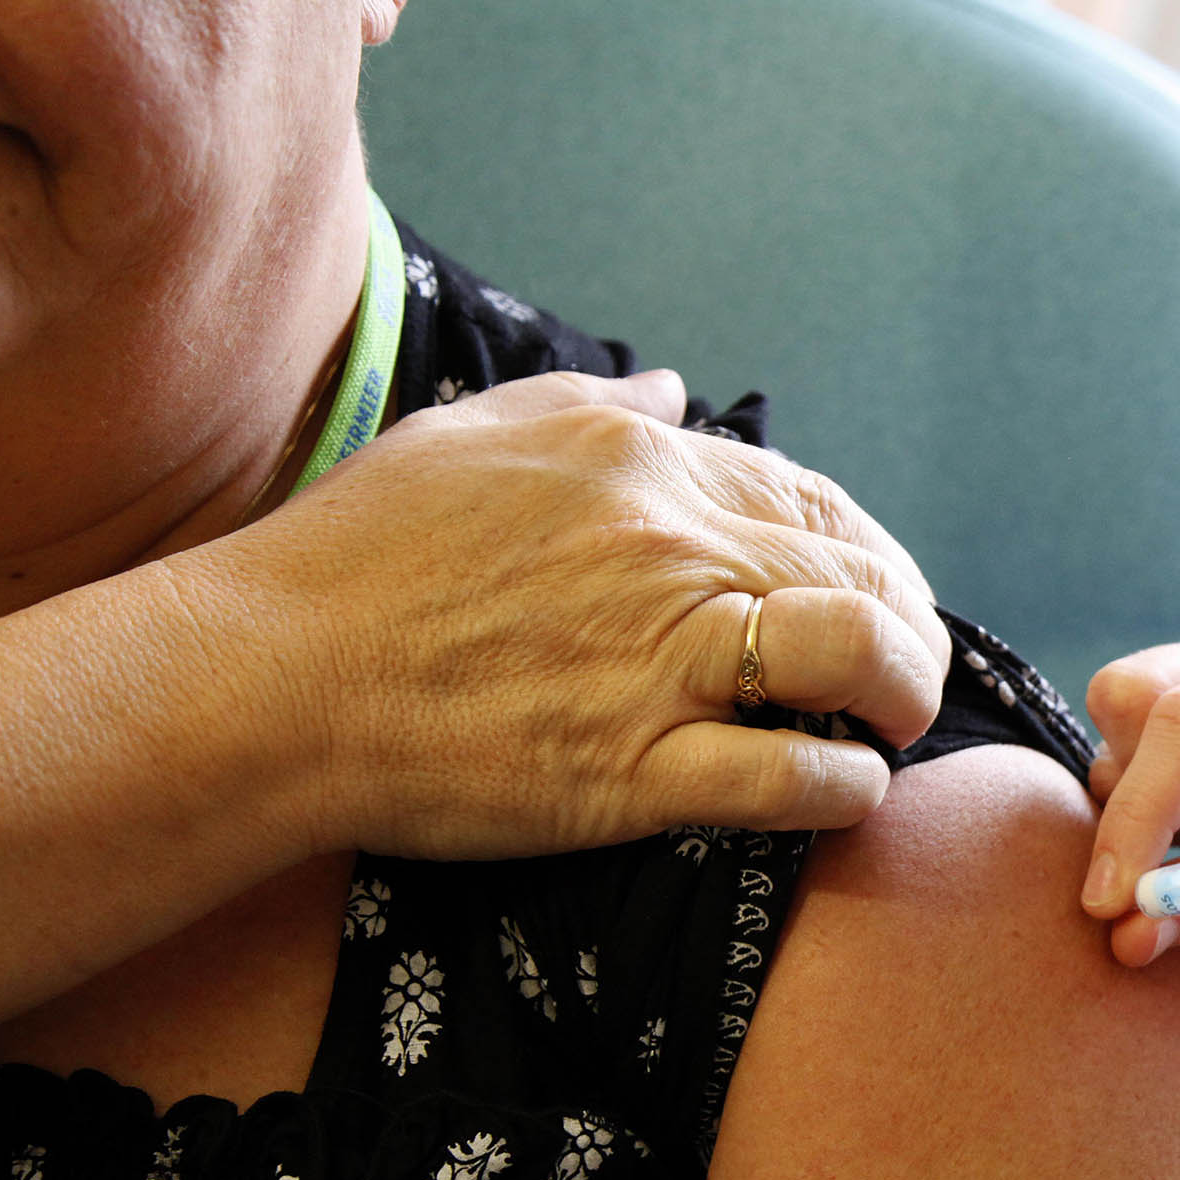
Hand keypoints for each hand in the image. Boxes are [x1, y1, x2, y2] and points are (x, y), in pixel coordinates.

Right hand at [174, 368, 951, 860]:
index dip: (873, 550)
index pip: (815, 500)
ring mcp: (657, 664)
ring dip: (905, 692)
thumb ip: (591, 405)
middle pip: (858, 576)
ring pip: (852, 658)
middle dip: (910, 625)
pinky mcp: (634, 770)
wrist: (269, 681)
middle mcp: (667, 553)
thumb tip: (675, 390)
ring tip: (898, 725)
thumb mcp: (474, 436)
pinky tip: (848, 789)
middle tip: (907, 670)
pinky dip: (842, 786)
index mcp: (639, 469)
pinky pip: (786, 777)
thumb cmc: (358, 559)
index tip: (881, 590)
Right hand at [1081, 633, 1179, 965]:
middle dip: (1124, 806)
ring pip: (1119, 729)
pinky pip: (1131, 761)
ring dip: (1127, 824)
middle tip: (1133, 901)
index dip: (1141, 810)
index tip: (1115, 899)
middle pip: (1131, 698)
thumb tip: (1146, 918)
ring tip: (1155, 909)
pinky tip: (1161, 907)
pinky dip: (1134, 837)